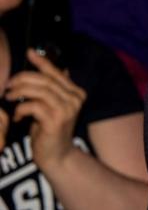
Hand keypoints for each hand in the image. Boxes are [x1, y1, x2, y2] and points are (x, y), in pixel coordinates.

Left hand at [5, 49, 84, 171]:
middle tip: (8, 84)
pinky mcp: (56, 120)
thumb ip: (55, 90)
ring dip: (20, 92)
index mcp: (76, 93)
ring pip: (40, 91)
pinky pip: (34, 106)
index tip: (29, 52)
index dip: (42, 61)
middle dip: (24, 79)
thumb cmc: (50, 131)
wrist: (57, 156)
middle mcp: (75, 99)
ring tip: (9, 96)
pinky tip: (17, 116)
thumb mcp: (53, 107)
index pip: (57, 73)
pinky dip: (21, 109)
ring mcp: (67, 109)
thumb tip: (58, 69)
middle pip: (46, 80)